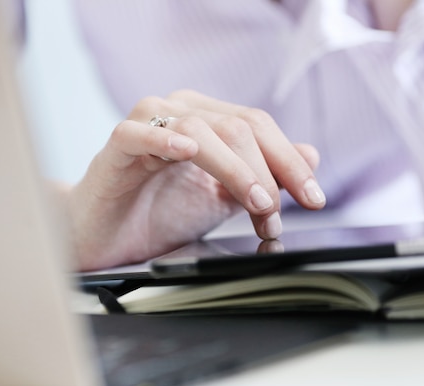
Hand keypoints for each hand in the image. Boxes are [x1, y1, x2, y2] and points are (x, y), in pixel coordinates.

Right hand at [65, 90, 325, 270]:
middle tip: (275, 214)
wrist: (110, 236)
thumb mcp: (226, 197)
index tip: (314, 199)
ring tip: (255, 202)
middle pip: (239, 127)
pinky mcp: (116, 147)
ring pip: (202, 129)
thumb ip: (265, 175)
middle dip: (267, 173)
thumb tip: (311, 155)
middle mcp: (181, 111)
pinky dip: (163, 138)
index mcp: (209, 118)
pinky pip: (137, 133)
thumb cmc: (162, 212)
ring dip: (236, 170)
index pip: (260, 127)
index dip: (291, 162)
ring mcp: (147, 124)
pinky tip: (186, 149)